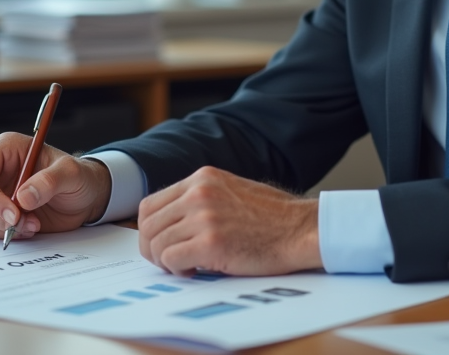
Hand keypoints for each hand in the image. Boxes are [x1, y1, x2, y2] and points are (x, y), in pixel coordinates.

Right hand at [0, 132, 111, 241]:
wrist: (87, 198)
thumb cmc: (79, 177)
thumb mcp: (72, 173)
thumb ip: (50, 181)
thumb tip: (23, 197)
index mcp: (7, 150)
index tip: (12, 212)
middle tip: (24, 221)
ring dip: (6, 227)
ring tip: (34, 224)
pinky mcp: (1, 214)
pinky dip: (8, 235)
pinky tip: (30, 228)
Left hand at [137, 166, 321, 275]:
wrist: (300, 230)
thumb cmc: (272, 217)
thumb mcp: (231, 191)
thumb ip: (200, 199)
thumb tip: (170, 222)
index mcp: (202, 178)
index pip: (150, 203)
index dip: (149, 229)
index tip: (159, 243)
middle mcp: (199, 193)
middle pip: (148, 224)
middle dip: (152, 248)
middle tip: (167, 261)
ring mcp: (204, 217)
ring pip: (157, 244)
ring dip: (166, 262)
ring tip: (186, 266)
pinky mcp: (212, 243)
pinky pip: (171, 260)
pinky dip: (177, 270)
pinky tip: (194, 270)